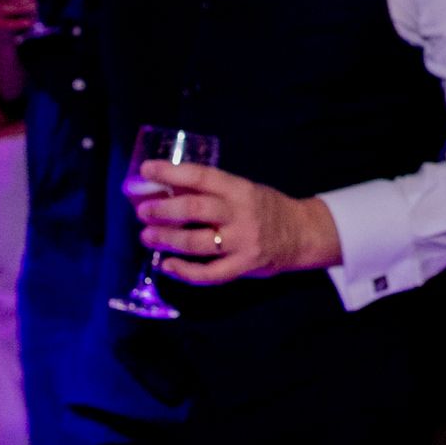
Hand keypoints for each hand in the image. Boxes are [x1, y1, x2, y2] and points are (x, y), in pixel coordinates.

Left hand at [136, 160, 341, 283]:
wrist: (302, 233)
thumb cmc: (265, 209)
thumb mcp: (243, 191)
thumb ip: (211, 192)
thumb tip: (166, 189)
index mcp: (240, 189)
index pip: (201, 176)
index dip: (171, 173)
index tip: (146, 170)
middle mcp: (241, 213)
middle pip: (196, 209)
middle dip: (163, 210)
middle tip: (143, 212)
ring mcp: (243, 241)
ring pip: (197, 243)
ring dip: (167, 239)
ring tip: (148, 236)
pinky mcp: (244, 266)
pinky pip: (209, 274)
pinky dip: (184, 272)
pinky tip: (168, 265)